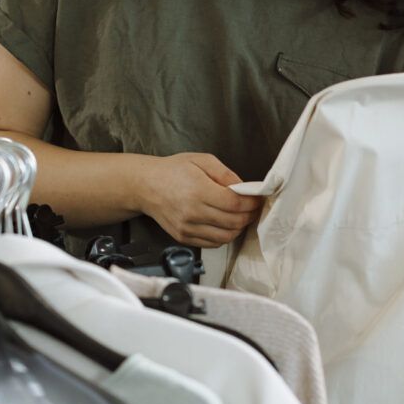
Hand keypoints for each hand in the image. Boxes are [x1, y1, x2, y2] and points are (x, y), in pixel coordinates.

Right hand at [137, 152, 263, 248]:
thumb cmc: (173, 170)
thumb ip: (225, 174)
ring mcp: (187, 228)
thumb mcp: (201, 160)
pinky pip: (212, 243)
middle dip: (249, 215)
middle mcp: (192, 212)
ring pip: (225, 237)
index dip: (252, 203)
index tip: (258, 198)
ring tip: (240, 216)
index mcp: (198, 190)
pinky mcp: (183, 237)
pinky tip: (225, 224)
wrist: (146, 186)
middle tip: (253, 208)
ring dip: (238, 228)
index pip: (235, 203)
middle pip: (233, 222)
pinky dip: (224, 236)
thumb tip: (245, 188)